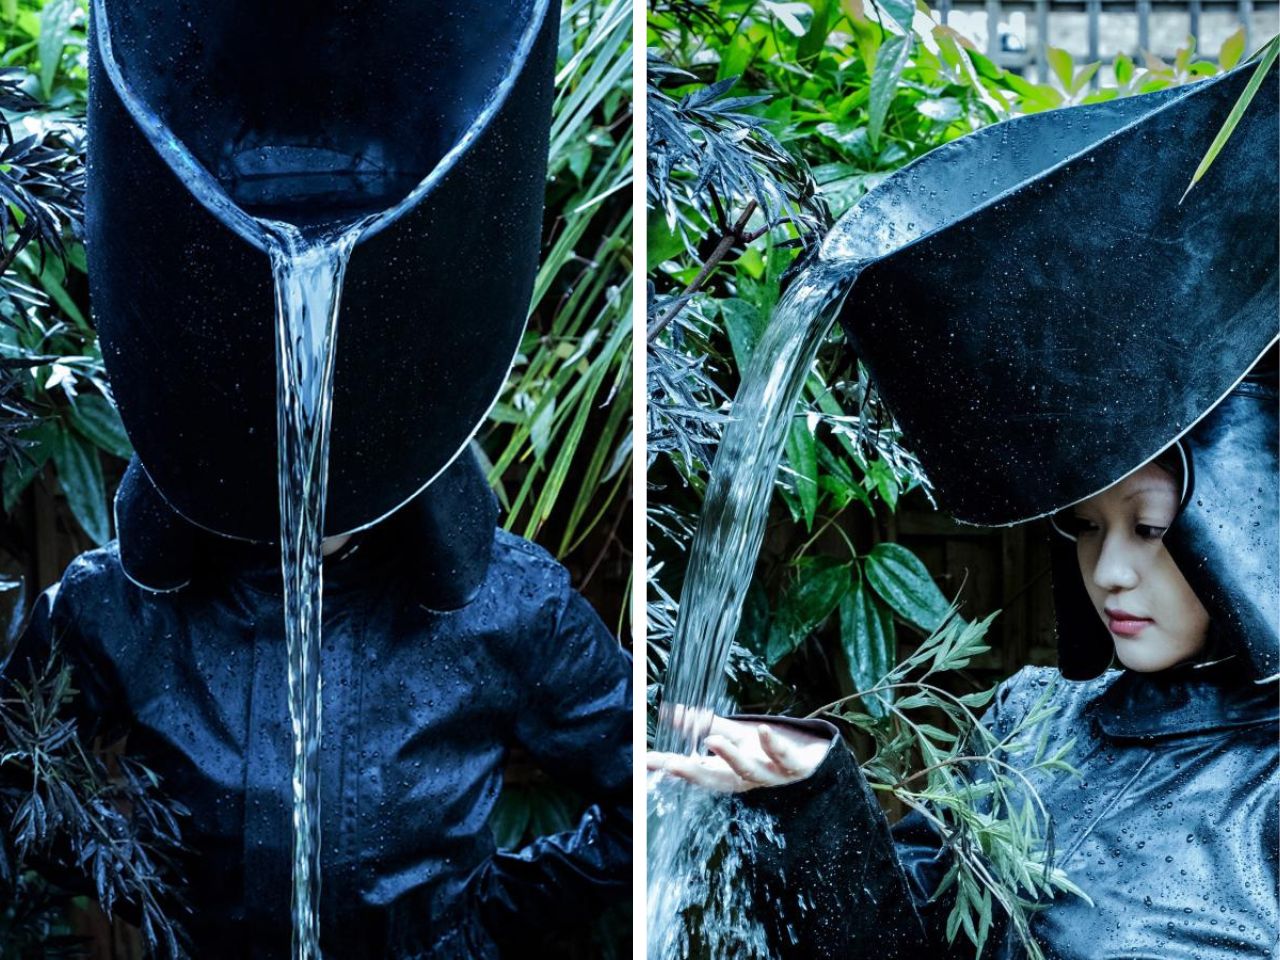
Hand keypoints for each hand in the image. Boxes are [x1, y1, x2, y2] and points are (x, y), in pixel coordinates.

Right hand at [646, 716, 829, 792]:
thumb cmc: (769, 750)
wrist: (816, 760)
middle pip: (717, 780)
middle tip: (670, 763)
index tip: (647, 761)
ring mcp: (772, 775)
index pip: (696, 772)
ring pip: (749, 772)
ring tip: (712, 741)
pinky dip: (774, 745)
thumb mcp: (736, 736)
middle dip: (693, 772)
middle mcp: (749, 779)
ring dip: (730, 758)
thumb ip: (705, 725)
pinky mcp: (796, 766)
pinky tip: (764, 730)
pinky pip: (785, 757)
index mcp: (731, 774)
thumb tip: (670, 713)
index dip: (671, 766)